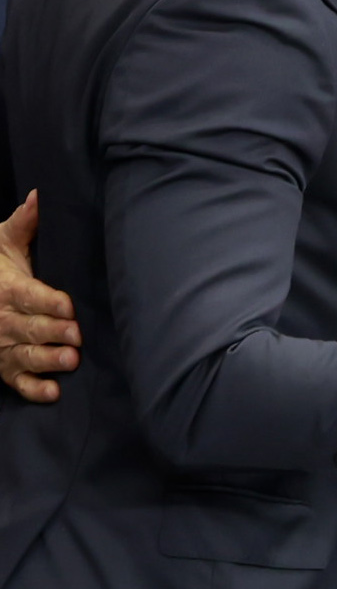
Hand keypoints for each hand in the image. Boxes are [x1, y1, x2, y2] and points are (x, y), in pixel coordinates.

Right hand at [0, 191, 80, 400]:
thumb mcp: (4, 242)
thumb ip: (24, 222)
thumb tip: (40, 195)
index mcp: (8, 288)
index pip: (30, 296)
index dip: (49, 301)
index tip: (68, 304)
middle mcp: (3, 320)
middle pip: (30, 327)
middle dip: (52, 332)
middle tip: (76, 337)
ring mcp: (2, 347)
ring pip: (25, 356)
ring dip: (47, 361)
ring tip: (71, 361)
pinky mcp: (4, 367)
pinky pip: (17, 382)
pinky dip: (33, 390)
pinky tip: (53, 393)